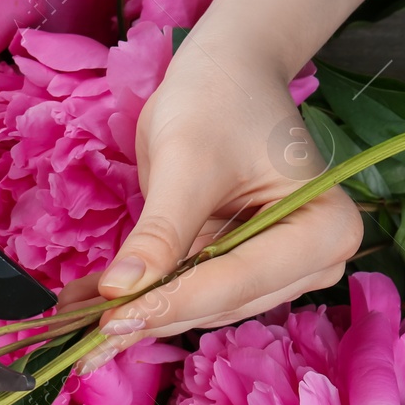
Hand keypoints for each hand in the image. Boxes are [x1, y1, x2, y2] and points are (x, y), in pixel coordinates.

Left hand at [78, 38, 361, 369]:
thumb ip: (160, 232)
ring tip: (79, 315)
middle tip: (85, 331)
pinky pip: (191, 293)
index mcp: (325, 229)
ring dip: (142, 310)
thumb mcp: (186, 161)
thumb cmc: (218, 99)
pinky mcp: (246, 271)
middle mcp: (317, 260)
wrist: (226, 73)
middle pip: (223, 302)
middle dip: (153, 311)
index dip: (171, 302)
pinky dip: (143, 295)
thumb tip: (120, 291)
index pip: (238, 281)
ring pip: (204, 307)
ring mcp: (282, 269)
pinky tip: (89, 304)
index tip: (111, 319)